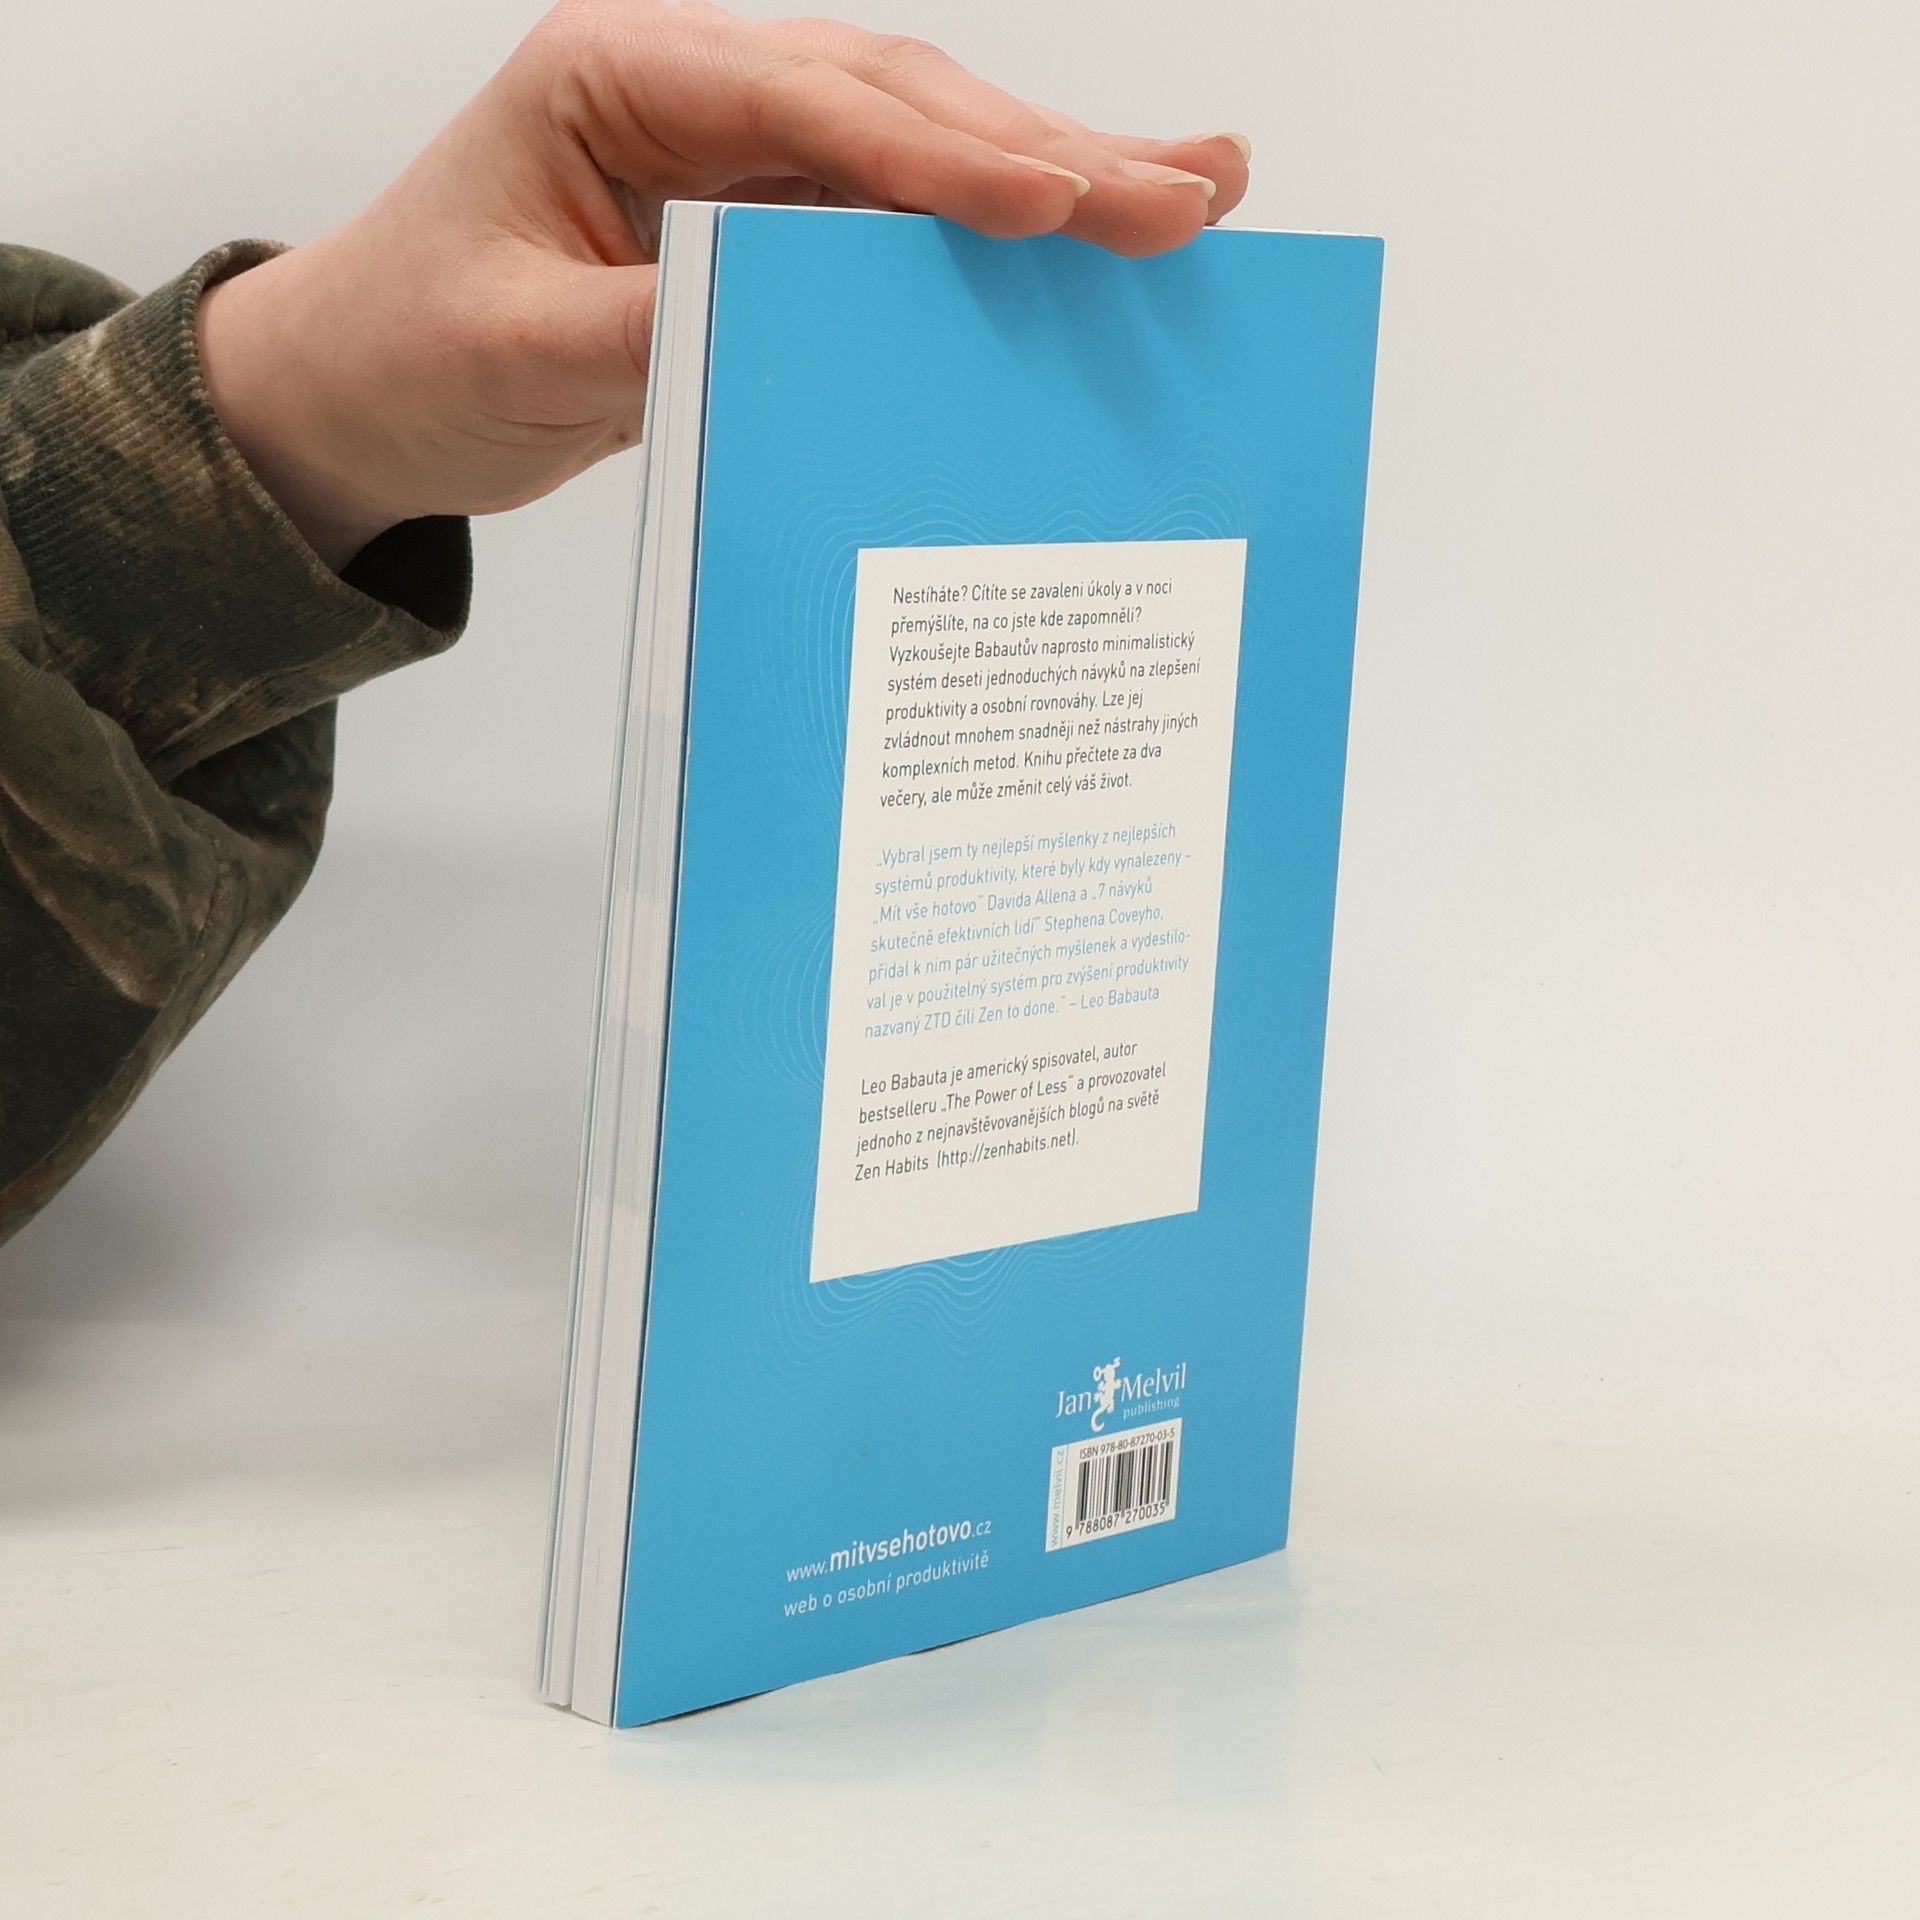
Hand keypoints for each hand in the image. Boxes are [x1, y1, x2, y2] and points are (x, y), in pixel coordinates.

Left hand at [198, 1, 1251, 570]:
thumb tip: (801, 329)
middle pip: (902, 105)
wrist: (357, 395)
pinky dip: (991, 240)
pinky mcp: (763, 227)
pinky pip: (896, 225)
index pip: (812, 107)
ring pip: (921, 151)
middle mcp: (694, 91)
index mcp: (618, 75)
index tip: (1062, 202)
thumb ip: (658, 329)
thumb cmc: (406, 349)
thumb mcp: (517, 352)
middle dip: (1052, 153)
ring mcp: (738, 155)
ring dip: (1053, 177)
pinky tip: (1083, 240)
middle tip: (1192, 189)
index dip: (945, 159)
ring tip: (1191, 191)